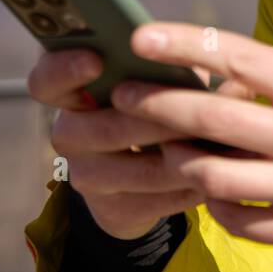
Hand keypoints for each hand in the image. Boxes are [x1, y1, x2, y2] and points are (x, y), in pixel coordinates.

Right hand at [26, 48, 205, 238]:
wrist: (136, 182)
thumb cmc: (149, 110)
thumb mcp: (152, 84)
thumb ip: (172, 68)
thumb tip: (212, 60)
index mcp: (70, 94)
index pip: (47, 81)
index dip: (66, 70)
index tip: (96, 60)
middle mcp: (69, 135)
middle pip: (108, 128)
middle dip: (158, 117)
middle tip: (199, 108)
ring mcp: (87, 177)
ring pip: (141, 169)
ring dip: (187, 156)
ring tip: (226, 142)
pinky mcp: (112, 211)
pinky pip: (160, 199)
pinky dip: (195, 184)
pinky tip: (223, 172)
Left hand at [111, 23, 272, 257]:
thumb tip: (224, 69)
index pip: (237, 57)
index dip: (182, 44)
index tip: (140, 36)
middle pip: (210, 118)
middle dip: (155, 104)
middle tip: (123, 95)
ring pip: (210, 174)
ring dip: (176, 157)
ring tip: (166, 145)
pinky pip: (233, 218)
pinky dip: (211, 200)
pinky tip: (208, 185)